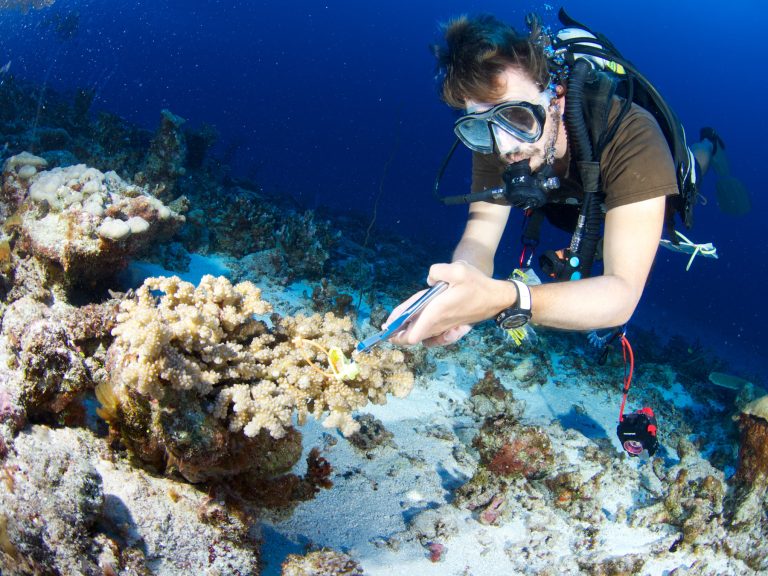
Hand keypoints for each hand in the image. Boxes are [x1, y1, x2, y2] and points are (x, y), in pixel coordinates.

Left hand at [383, 261, 515, 345]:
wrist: (495, 298)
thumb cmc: (476, 284)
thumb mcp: (458, 269)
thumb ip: (438, 271)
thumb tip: (429, 280)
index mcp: (439, 310)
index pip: (416, 329)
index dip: (400, 331)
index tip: (388, 330)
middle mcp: (440, 321)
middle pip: (415, 336)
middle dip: (399, 336)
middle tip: (386, 335)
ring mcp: (445, 326)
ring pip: (422, 336)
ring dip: (409, 335)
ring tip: (396, 333)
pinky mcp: (450, 325)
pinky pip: (432, 335)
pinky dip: (422, 335)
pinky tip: (416, 332)